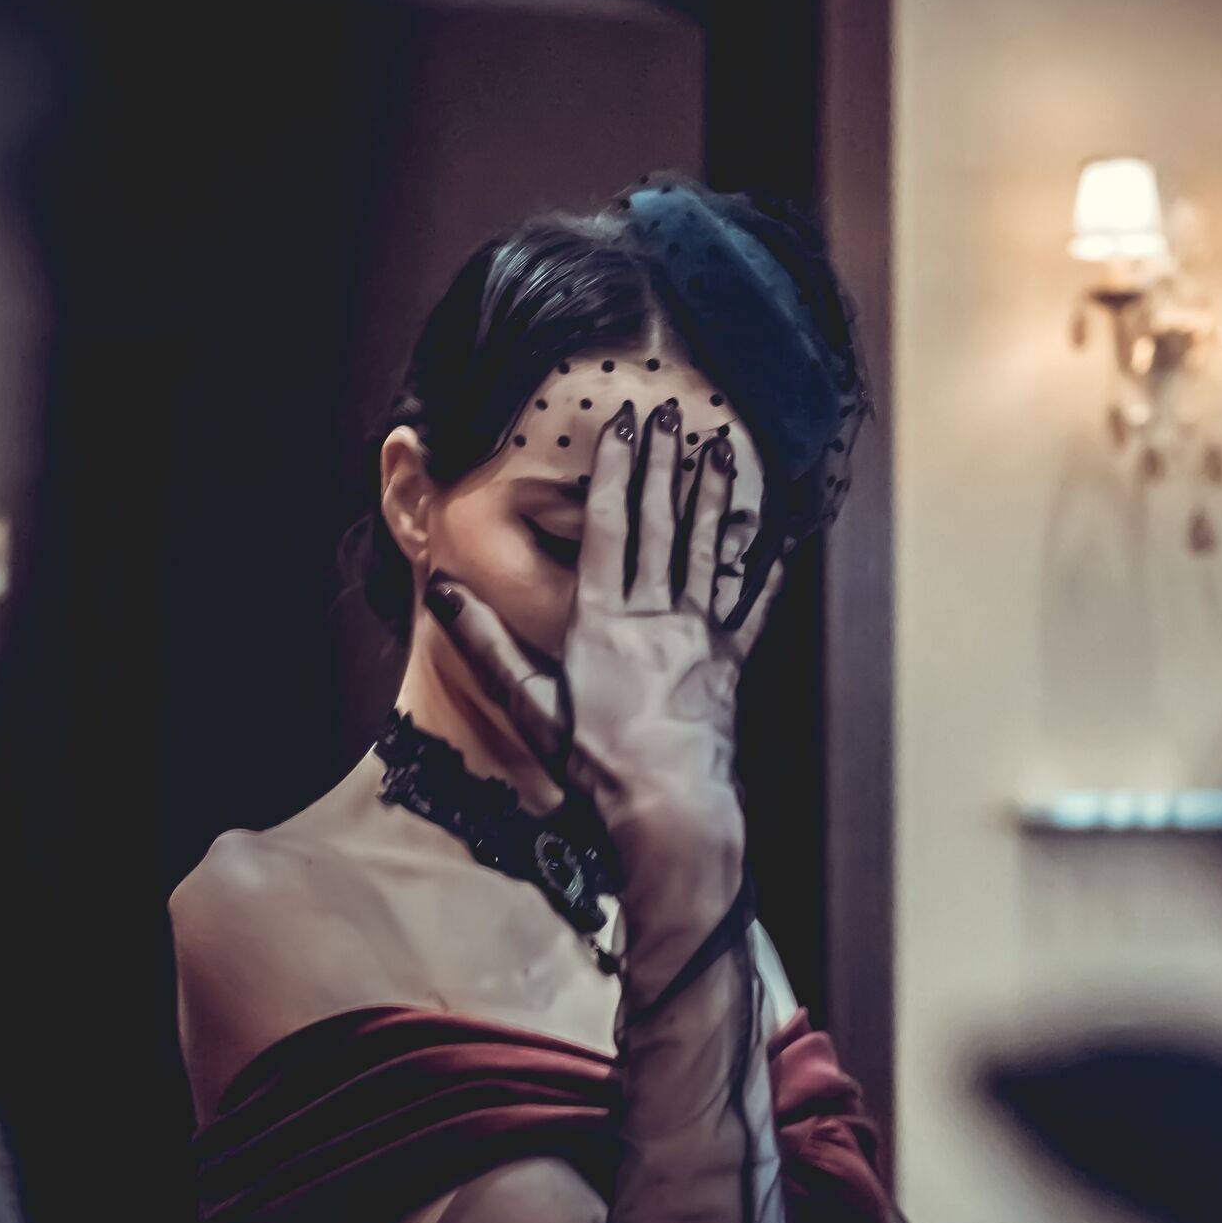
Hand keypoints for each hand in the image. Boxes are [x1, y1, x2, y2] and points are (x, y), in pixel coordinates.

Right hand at [424, 398, 784, 864]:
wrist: (669, 810)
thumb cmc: (594, 763)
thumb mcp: (528, 702)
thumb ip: (484, 641)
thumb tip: (440, 587)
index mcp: (602, 620)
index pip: (607, 528)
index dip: (614, 472)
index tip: (622, 424)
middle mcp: (655, 615)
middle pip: (660, 524)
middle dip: (664, 464)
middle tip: (673, 412)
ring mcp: (699, 636)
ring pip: (708, 551)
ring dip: (713, 496)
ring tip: (721, 449)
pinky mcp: (730, 663)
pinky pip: (753, 607)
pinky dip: (768, 571)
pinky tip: (781, 539)